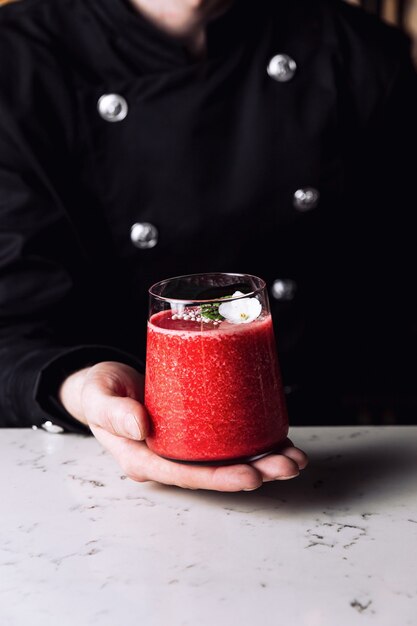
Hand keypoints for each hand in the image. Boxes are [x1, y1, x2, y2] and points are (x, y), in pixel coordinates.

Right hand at [59, 361, 307, 491]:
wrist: (103, 385)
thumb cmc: (99, 391)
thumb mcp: (98, 397)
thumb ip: (113, 411)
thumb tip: (140, 427)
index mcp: (143, 459)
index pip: (185, 475)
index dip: (220, 477)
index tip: (253, 475)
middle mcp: (167, 459)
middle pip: (214, 472)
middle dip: (256, 472)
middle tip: (289, 465)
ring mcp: (182, 447)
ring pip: (225, 460)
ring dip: (263, 461)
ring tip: (294, 458)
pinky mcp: (193, 432)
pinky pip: (225, 442)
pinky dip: (253, 442)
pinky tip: (278, 440)